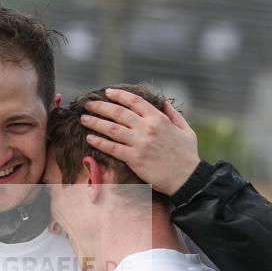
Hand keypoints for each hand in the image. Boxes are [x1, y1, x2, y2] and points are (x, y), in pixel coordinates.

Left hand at [81, 88, 200, 195]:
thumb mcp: (186, 130)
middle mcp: (147, 128)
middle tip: (88, 104)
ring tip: (84, 119)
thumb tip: (164, 102)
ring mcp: (139, 143)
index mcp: (159, 119)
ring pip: (112, 129)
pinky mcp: (134, 159)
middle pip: (118, 113)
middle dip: (100, 106)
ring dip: (95, 122)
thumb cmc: (187, 155)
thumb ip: (173, 115)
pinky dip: (100, 142)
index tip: (108, 92)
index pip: (135, 101)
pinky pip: (112, 148)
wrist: (187, 178)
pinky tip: (90, 138)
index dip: (119, 95)